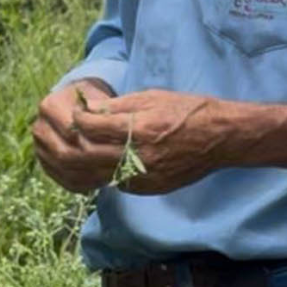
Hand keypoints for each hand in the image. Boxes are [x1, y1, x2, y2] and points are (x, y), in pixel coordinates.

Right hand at [32, 78, 122, 193]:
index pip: (70, 130)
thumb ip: (102, 112)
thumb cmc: (94, 100)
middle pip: (65, 153)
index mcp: (49, 106)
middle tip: (118, 165)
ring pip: (65, 170)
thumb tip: (115, 129)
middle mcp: (40, 128)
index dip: (94, 139)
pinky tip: (104, 181)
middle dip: (94, 160)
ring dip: (90, 175)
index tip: (119, 145)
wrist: (79, 107)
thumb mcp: (100, 99)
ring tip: (114, 174)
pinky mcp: (46, 165)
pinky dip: (85, 184)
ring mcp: (40, 149)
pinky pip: (65, 181)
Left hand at [66, 89, 238, 194]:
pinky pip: (116, 182)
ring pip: (98, 174)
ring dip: (84, 163)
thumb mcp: (153, 97)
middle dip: (73, 143)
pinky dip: (104, 172)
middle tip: (67, 134)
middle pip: (89, 155)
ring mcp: (144, 177)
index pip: (93, 127)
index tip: (74, 113)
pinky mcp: (149, 189)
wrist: (220, 138)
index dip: (79, 119)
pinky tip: (102, 162)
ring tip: (78, 149)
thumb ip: (119, 106)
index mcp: (140, 129)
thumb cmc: (188, 111)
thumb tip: (89, 109)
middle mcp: (140, 157)